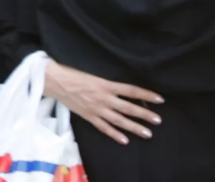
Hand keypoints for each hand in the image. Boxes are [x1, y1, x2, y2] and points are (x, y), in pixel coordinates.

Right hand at [45, 61, 162, 144]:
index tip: (159, 99)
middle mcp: (104, 98)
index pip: (131, 90)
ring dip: (134, 127)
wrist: (55, 81)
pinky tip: (125, 140)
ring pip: (119, 120)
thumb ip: (107, 84)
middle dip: (144, 114)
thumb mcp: (93, 75)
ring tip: (147, 133)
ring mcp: (97, 109)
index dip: (146, 95)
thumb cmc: (72, 74)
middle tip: (158, 120)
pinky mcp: (89, 116)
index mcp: (105, 84)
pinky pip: (104, 127)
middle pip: (128, 108)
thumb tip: (122, 90)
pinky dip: (114, 134)